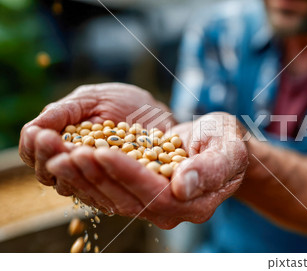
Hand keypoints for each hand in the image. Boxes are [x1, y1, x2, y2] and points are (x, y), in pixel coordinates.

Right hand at [19, 83, 174, 196]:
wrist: (159, 115)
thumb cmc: (123, 104)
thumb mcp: (92, 100)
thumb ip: (62, 112)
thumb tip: (32, 130)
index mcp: (63, 148)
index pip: (37, 156)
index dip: (35, 148)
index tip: (39, 134)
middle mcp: (78, 171)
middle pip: (53, 174)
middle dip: (49, 156)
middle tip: (50, 140)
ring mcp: (101, 183)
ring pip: (78, 186)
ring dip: (74, 170)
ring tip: (74, 152)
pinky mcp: (127, 192)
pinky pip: (111, 192)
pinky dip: (106, 176)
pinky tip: (103, 160)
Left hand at [45, 112, 248, 227]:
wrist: (219, 144)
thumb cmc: (227, 142)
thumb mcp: (228, 149)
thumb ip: (212, 168)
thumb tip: (183, 186)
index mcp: (195, 204)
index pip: (156, 194)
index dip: (128, 174)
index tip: (102, 151)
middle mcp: (171, 211)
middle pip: (127, 199)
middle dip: (96, 176)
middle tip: (66, 154)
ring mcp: (153, 206)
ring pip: (113, 197)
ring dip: (84, 177)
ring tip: (59, 155)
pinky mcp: (140, 195)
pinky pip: (110, 190)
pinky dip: (88, 176)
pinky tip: (69, 159)